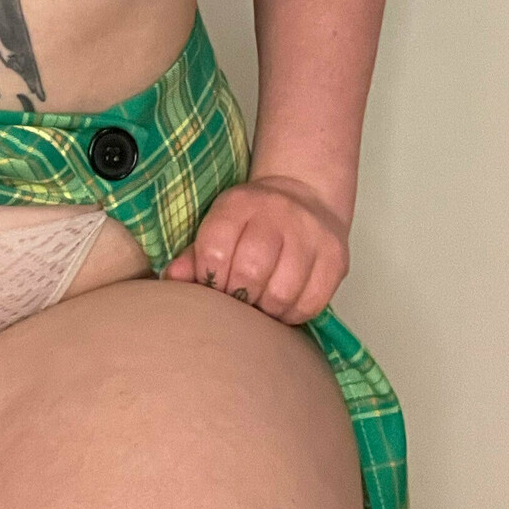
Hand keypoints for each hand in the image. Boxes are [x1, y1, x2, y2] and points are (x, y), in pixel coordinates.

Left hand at [160, 174, 349, 325]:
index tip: (211, 284)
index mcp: (240, 203)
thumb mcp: (219, 224)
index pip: (215, 247)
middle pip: (250, 272)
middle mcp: (278, 213)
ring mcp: (311, 236)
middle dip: (237, 297)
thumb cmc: (252, 220)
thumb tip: (171, 280)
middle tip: (236, 300)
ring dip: (265, 310)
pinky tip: (282, 305)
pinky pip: (310, 304)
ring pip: (281, 293)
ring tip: (259, 304)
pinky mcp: (336, 259)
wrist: (305, 195)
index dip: (208, 277)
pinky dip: (292, 314)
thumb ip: (194, 253)